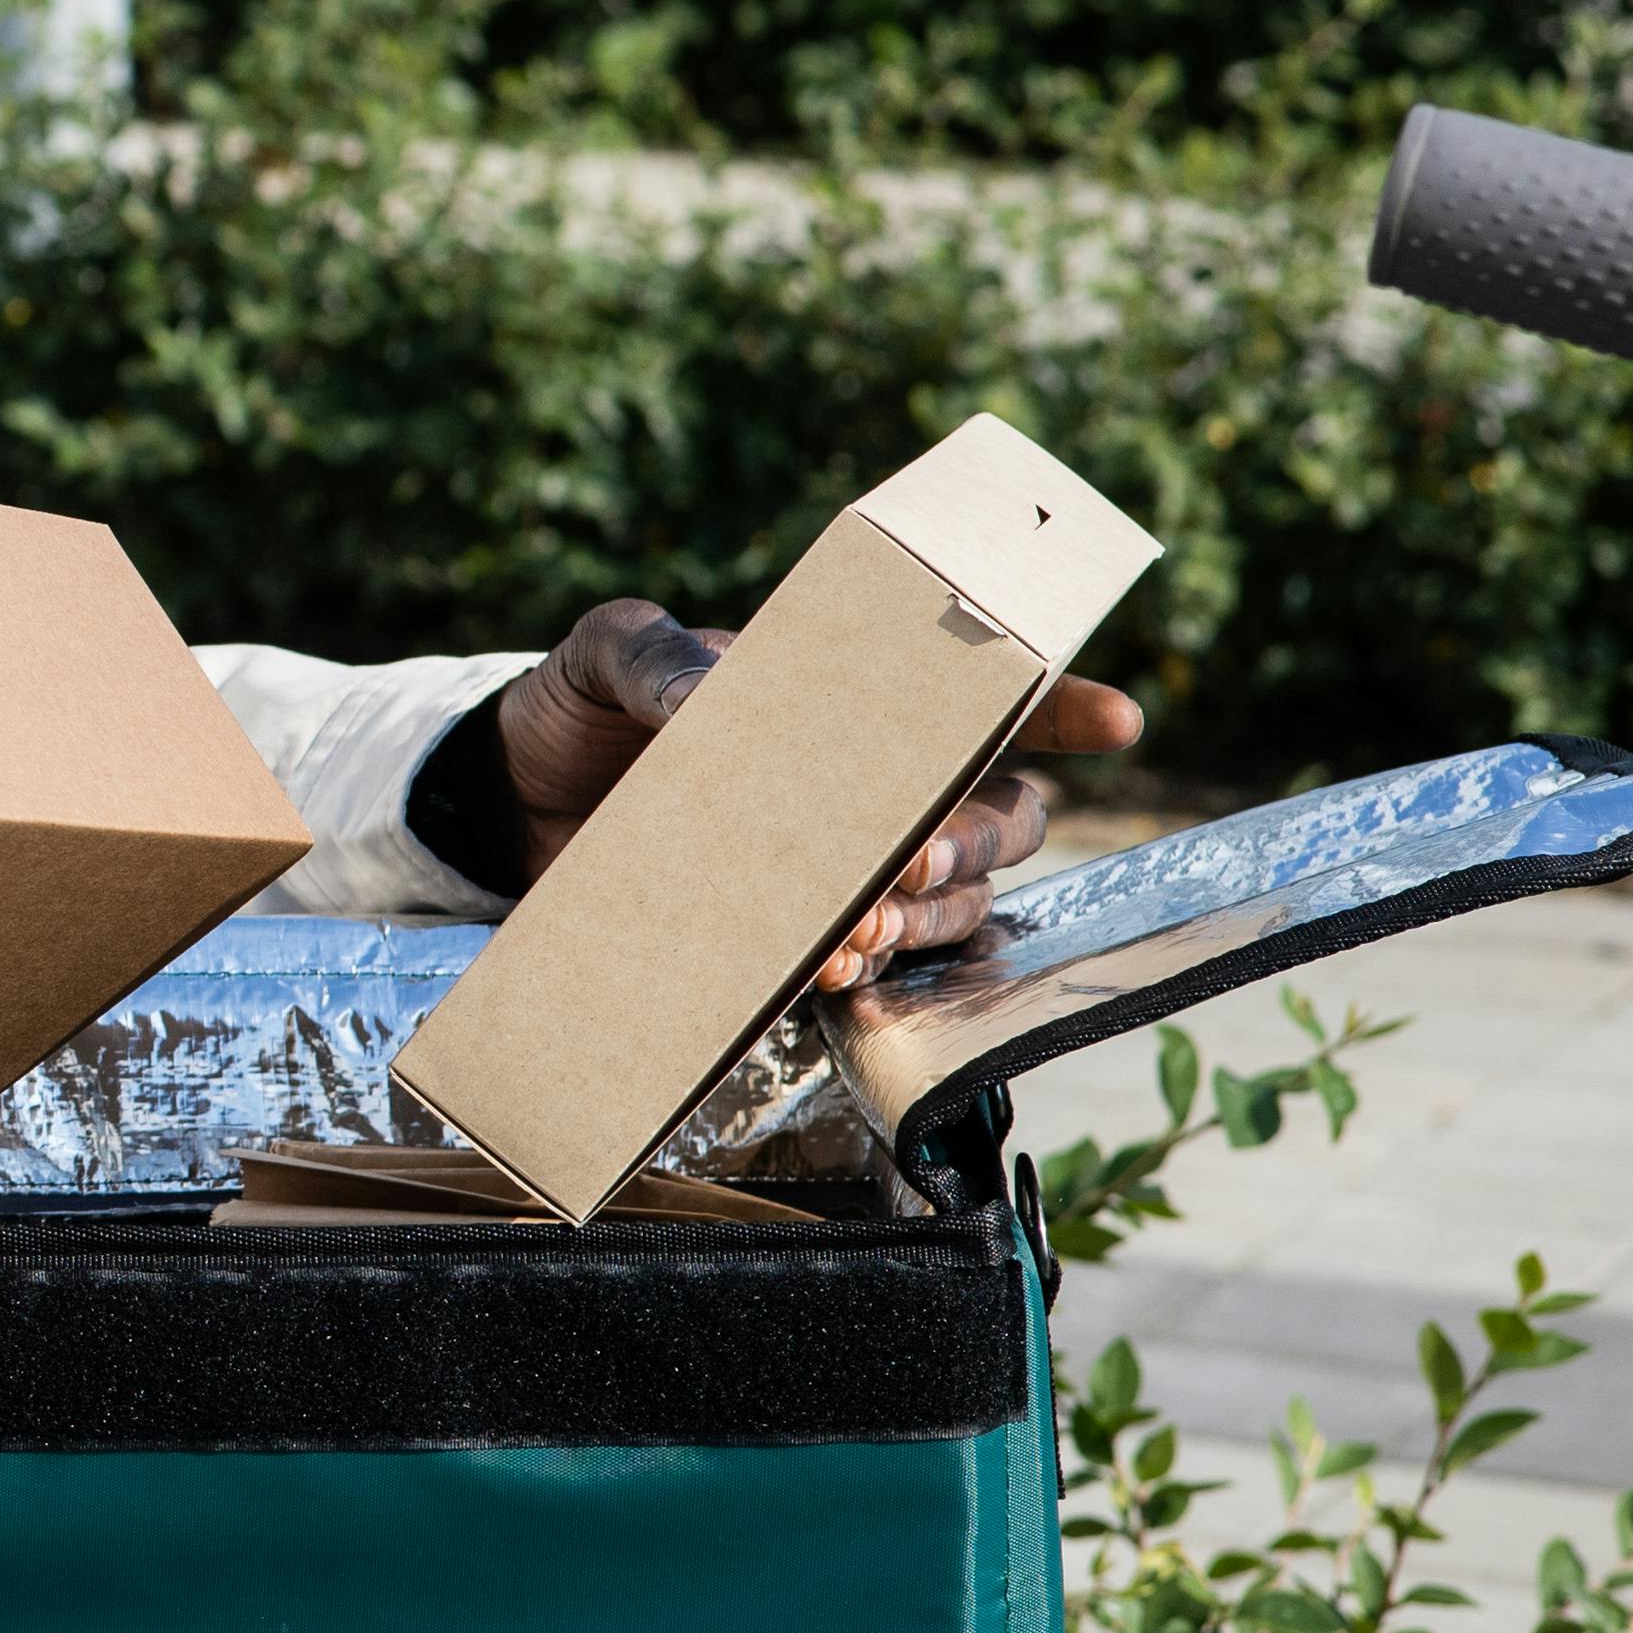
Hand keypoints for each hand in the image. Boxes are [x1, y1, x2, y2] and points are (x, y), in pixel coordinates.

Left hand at [493, 594, 1145, 988]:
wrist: (513, 801)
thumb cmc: (584, 706)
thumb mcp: (607, 658)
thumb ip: (657, 659)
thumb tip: (710, 690)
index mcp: (853, 699)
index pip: (982, 701)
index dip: (1061, 707)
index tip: (1119, 717)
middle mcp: (876, 789)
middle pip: (1001, 818)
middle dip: (979, 839)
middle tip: (916, 856)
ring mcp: (845, 869)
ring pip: (952, 904)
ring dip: (922, 920)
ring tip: (858, 930)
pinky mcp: (795, 936)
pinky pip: (876, 966)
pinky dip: (866, 973)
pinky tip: (830, 972)